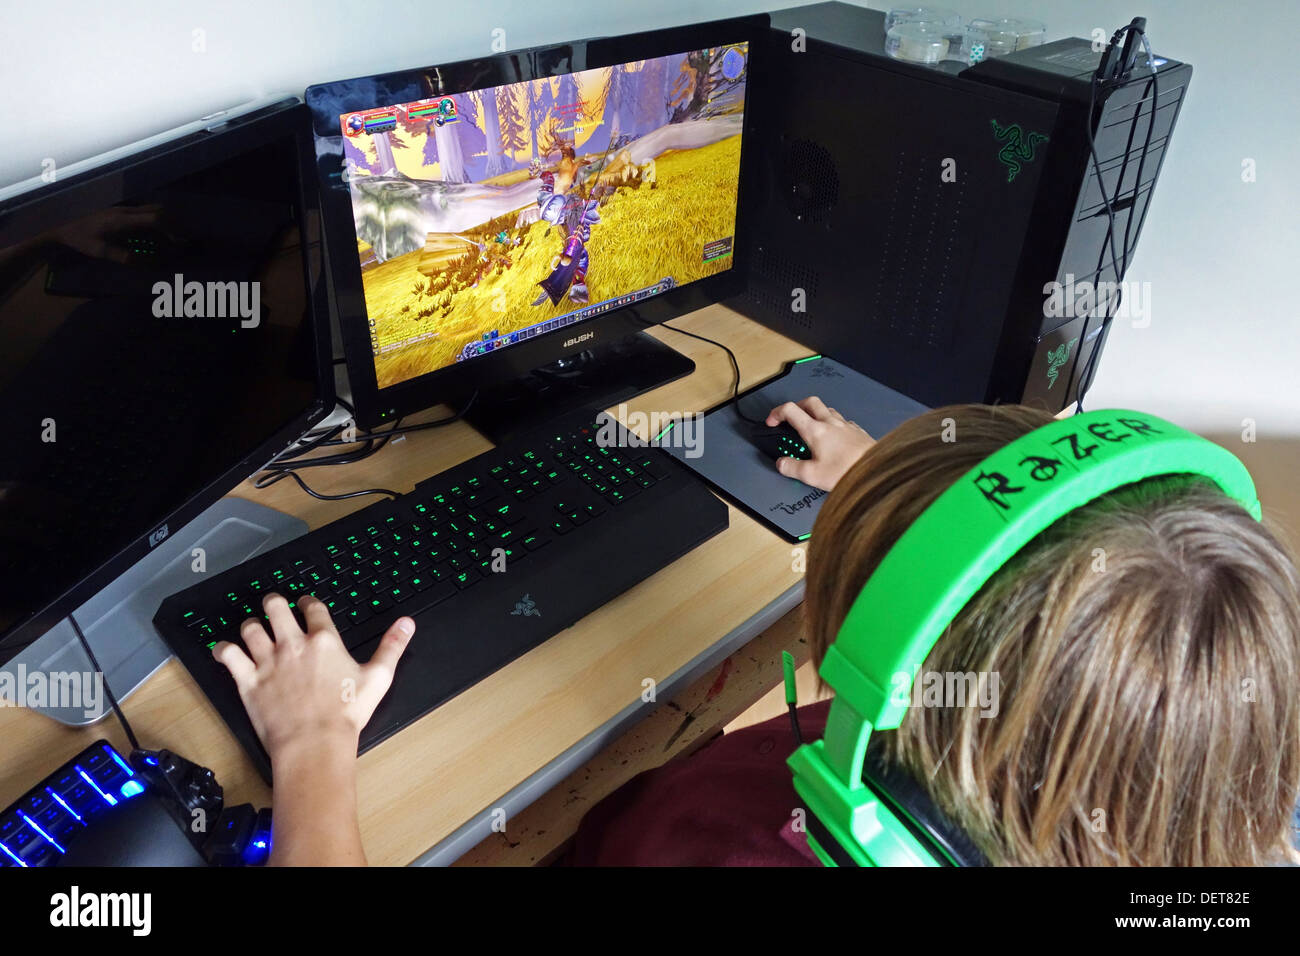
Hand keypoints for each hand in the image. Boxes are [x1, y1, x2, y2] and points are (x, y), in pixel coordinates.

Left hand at [212, 593, 414, 761]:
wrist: (315, 744)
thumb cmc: (346, 714)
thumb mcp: (378, 678)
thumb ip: (392, 646)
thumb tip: (407, 624)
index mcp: (324, 640)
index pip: (312, 607)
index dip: (308, 602)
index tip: (306, 604)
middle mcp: (293, 644)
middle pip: (275, 607)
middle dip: (274, 603)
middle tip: (274, 605)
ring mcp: (268, 661)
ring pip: (250, 627)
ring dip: (251, 624)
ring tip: (254, 627)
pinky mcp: (248, 680)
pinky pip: (228, 654)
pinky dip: (224, 649)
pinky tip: (225, 649)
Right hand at [766, 397, 874, 490]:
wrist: (876, 471)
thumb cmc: (848, 472)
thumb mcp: (812, 475)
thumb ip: (792, 468)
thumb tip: (782, 463)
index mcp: (815, 430)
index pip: (790, 410)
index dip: (776, 413)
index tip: (772, 422)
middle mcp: (831, 423)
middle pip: (809, 402)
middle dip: (796, 406)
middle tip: (790, 417)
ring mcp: (846, 425)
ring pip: (827, 409)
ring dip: (815, 413)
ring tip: (811, 426)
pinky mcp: (857, 432)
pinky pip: (842, 420)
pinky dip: (833, 423)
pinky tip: (834, 436)